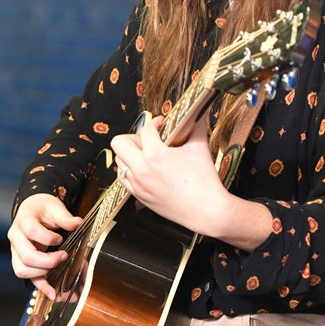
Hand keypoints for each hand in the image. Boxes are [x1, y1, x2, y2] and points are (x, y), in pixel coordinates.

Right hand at [8, 192, 82, 297]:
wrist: (33, 210)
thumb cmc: (42, 209)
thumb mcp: (54, 207)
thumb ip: (65, 217)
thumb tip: (77, 223)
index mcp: (23, 221)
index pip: (31, 232)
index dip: (48, 238)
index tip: (60, 238)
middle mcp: (16, 238)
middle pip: (26, 256)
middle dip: (48, 261)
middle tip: (64, 256)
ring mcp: (17, 252)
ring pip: (23, 270)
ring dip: (42, 274)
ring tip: (58, 270)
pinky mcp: (23, 262)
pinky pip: (29, 278)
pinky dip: (41, 287)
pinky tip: (53, 294)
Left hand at [111, 115, 273, 248]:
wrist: (206, 210)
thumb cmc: (204, 182)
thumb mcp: (200, 148)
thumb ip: (196, 127)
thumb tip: (196, 115)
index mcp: (156, 156)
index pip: (145, 130)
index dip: (155, 122)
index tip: (162, 124)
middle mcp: (142, 170)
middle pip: (118, 143)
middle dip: (132, 136)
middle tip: (146, 139)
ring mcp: (138, 185)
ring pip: (118, 162)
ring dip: (130, 154)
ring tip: (145, 154)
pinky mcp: (139, 196)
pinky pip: (123, 179)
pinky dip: (130, 171)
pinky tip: (144, 169)